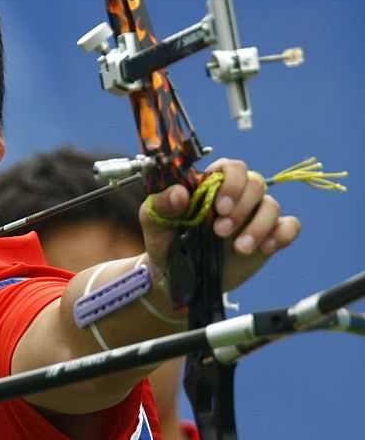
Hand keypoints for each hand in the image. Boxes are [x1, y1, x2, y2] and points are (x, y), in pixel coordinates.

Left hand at [140, 158, 300, 290]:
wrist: (179, 277)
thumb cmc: (166, 242)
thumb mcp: (154, 223)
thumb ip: (161, 205)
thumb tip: (180, 193)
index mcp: (209, 185)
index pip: (231, 167)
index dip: (231, 181)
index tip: (218, 206)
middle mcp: (235, 196)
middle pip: (256, 183)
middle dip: (241, 207)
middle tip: (220, 231)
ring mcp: (253, 215)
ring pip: (272, 205)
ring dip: (259, 226)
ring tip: (239, 248)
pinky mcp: (268, 236)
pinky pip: (290, 225)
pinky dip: (283, 234)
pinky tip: (266, 248)